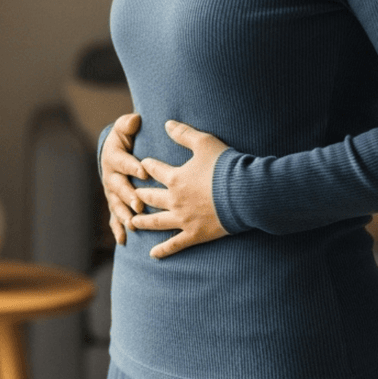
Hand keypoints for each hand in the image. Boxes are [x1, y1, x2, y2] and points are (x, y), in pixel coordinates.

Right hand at [100, 113, 148, 245]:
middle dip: (128, 196)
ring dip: (123, 215)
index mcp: (113, 158)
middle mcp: (110, 176)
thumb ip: (127, 124)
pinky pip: (114, 217)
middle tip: (138, 205)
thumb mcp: (124, 128)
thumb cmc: (125, 138)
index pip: (123, 162)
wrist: (116, 151)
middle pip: (118, 187)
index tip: (144, 172)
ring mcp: (111, 192)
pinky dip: (117, 229)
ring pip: (116, 205)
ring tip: (132, 225)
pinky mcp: (114, 203)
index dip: (132, 166)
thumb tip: (134, 119)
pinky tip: (123, 240)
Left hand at [131, 119, 231, 258]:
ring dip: (143, 222)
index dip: (147, 166)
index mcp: (175, 178)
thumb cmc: (226, 166)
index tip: (142, 164)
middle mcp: (174, 200)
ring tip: (132, 222)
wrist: (245, 192)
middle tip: (133, 195)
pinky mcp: (195, 234)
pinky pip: (174, 244)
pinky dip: (163, 250)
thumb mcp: (205, 143)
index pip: (154, 170)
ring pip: (156, 222)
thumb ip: (184, 134)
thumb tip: (167, 123)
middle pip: (151, 198)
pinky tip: (152, 254)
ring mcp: (183, 219)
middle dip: (140, 195)